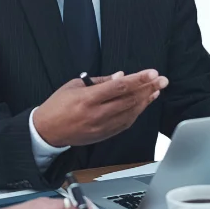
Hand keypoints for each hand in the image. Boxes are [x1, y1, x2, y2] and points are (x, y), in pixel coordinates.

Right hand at [33, 70, 168, 147]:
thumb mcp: (74, 86)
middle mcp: (96, 114)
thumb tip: (121, 76)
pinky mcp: (103, 135)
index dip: (138, 79)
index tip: (152, 73)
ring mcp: (101, 127)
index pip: (119, 87)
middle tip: (162, 80)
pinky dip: (136, 113)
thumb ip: (99, 81)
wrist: (47, 131)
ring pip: (130, 113)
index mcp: (88, 99)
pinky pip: (125, 124)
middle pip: (129, 100)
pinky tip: (143, 104)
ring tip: (156, 90)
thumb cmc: (58, 105)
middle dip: (148, 89)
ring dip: (146, 101)